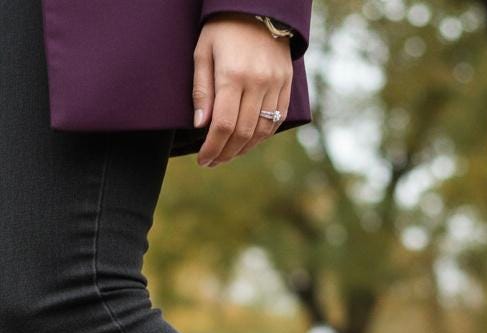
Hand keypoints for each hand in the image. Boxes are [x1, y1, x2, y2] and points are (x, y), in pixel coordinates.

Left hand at [192, 13, 292, 167]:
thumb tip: (200, 126)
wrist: (259, 6)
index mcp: (233, 75)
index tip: (202, 160)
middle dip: (225, 153)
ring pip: (261, 131)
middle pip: (242, 133)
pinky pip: (277, 119)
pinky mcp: (286, 83)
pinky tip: (248, 141)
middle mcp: (258, 82)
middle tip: (212, 162)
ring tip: (228, 154)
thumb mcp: (203, 53)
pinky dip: (262, 136)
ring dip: (244, 149)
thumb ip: (201, 90)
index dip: (212, 148)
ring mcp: (276, 83)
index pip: (222, 125)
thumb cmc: (223, 28)